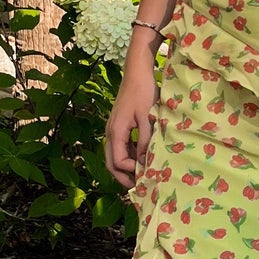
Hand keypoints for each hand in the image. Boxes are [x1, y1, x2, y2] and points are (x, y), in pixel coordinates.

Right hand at [105, 66, 160, 188]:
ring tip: (141, 175)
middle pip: (111, 162)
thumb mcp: (147, 118)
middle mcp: (111, 132)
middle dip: (123, 176)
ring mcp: (113, 128)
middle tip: (138, 187)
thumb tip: (145, 162)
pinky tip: (142, 158)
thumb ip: (145, 140)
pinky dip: (129, 155)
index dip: (131, 171)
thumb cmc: (144, 92)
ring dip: (126, 167)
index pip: (118, 161)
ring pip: (115, 155)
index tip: (147, 174)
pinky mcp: (119, 124)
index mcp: (116, 131)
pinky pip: (121, 146)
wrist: (137, 72)